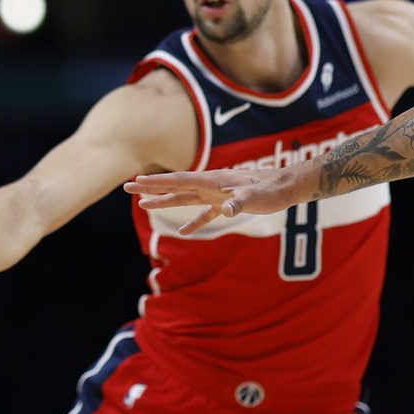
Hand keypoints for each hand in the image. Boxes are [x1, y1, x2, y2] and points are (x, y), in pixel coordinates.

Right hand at [123, 163, 313, 233]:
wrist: (286, 187)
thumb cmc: (270, 190)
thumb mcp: (254, 198)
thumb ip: (238, 203)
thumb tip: (225, 211)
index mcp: (211, 180)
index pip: (177, 181)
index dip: (156, 182)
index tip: (135, 182)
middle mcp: (210, 185)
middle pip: (174, 187)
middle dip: (151, 188)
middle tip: (127, 188)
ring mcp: (216, 194)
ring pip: (184, 199)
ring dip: (165, 202)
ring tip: (143, 205)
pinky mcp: (226, 204)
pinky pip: (204, 214)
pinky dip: (194, 223)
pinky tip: (184, 233)